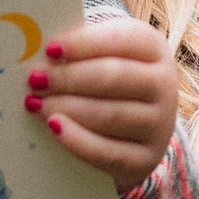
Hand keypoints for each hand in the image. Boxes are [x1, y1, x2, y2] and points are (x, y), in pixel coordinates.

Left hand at [24, 17, 178, 187]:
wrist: (134, 132)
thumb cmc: (108, 84)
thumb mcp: (102, 58)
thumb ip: (78, 51)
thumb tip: (37, 48)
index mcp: (153, 47)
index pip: (121, 40)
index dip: (84, 44)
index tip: (49, 49)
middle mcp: (164, 83)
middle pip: (113, 77)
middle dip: (68, 78)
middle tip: (34, 80)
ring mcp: (160, 124)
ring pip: (109, 114)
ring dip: (66, 107)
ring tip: (34, 103)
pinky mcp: (147, 159)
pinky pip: (108, 152)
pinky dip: (77, 140)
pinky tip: (53, 127)